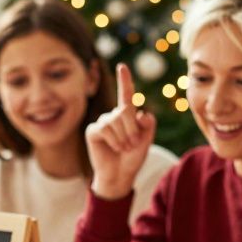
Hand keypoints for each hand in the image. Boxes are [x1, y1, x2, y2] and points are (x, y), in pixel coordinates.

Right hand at [86, 63, 155, 199]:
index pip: (126, 94)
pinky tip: (115, 147)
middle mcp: (114, 115)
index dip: (124, 80)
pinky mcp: (93, 130)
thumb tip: (140, 112)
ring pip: (115, 120)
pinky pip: (105, 128)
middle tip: (133, 144)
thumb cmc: (133, 157)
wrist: (120, 175)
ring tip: (124, 148)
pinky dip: (114, 140)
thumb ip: (149, 125)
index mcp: (127, 115)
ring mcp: (102, 122)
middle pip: (125, 111)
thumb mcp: (147, 140)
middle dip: (132, 129)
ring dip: (124, 137)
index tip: (122, 66)